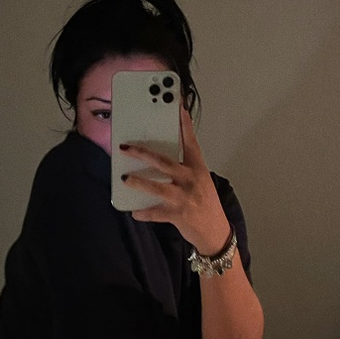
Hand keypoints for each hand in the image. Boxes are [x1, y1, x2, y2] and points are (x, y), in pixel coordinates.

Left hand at [120, 107, 229, 254]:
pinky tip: (134, 211)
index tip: (175, 106)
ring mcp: (185, 198)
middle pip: (165, 163)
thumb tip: (154, 156)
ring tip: (125, 177)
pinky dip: (144, 212)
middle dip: (144, 154)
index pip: (190, 141)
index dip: (183, 124)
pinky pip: (156, 213)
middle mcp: (192, 180)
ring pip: (158, 188)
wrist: (215, 232)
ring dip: (140, 182)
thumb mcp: (199, 180)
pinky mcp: (178, 215)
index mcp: (198, 168)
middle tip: (126, 147)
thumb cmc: (204, 202)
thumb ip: (182, 167)